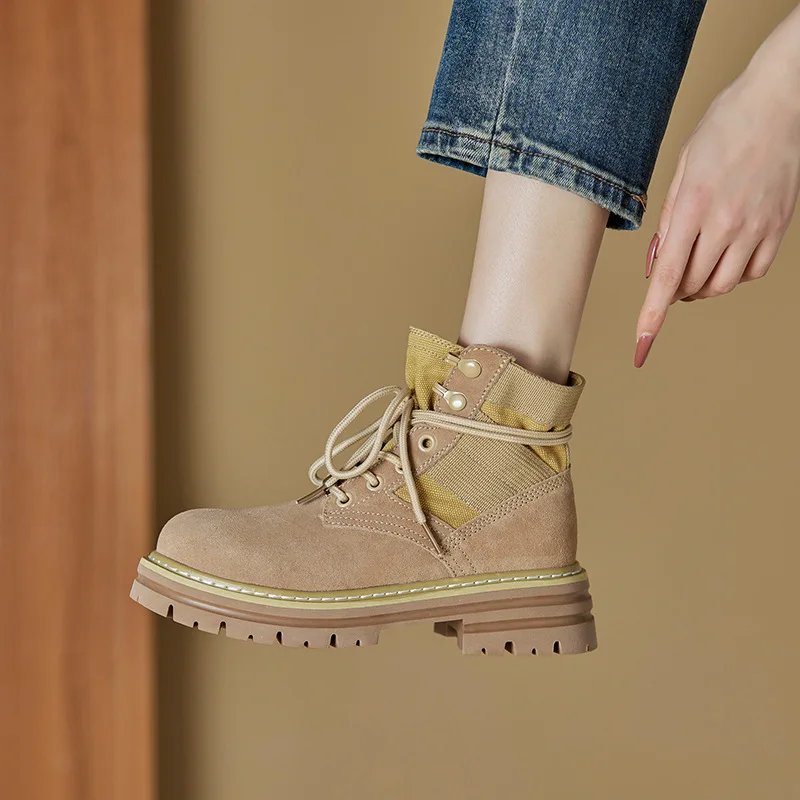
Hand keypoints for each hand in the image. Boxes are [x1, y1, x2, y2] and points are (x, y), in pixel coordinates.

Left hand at [635, 55, 799, 367]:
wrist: (778, 103)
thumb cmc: (723, 128)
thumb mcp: (680, 170)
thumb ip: (668, 220)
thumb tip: (658, 265)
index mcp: (693, 206)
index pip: (668, 276)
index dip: (652, 315)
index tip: (641, 345)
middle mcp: (726, 222)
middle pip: (692, 286)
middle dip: (673, 293)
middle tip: (668, 281)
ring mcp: (756, 226)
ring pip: (722, 285)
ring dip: (700, 289)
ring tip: (693, 272)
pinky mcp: (778, 227)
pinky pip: (752, 272)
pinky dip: (733, 277)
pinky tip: (725, 260)